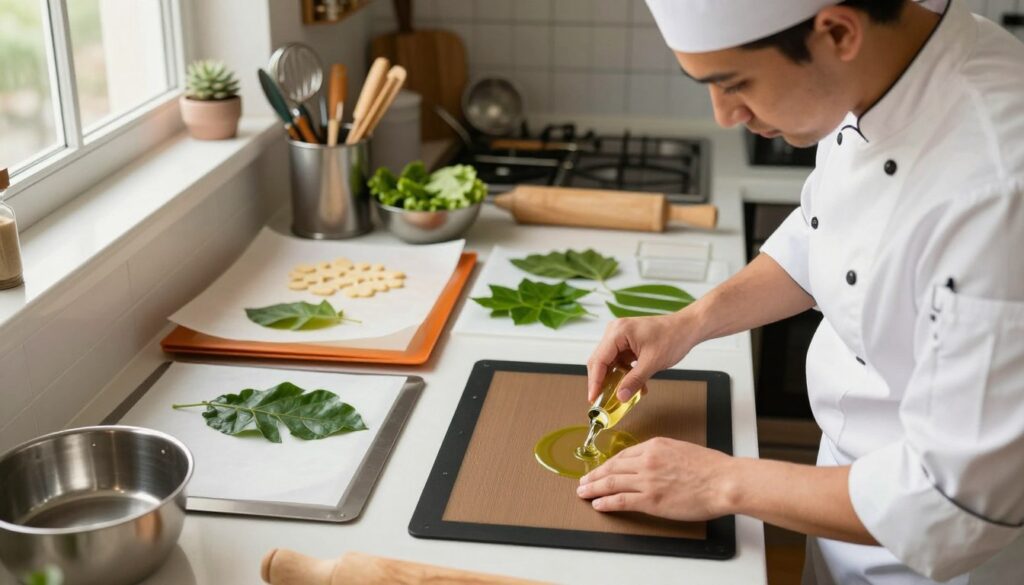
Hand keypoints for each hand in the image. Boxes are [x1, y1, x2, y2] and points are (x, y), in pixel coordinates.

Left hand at [576, 437, 734, 520]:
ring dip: (593, 488)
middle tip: (583, 481)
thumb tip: (650, 462)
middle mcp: (647, 460)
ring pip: (611, 483)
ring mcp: (647, 480)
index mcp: (654, 445)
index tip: (600, 469)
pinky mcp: (650, 499)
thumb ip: (661, 454)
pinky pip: (621, 500)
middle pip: (612, 468)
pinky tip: (598, 504)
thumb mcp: (681, 449)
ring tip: (584, 493)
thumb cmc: (710, 468)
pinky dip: (606, 502)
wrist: (723, 481)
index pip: (623, 455)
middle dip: (594, 475)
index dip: (607, 465)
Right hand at [586, 312, 698, 401]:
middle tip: (601, 401)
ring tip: (620, 395)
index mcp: (617, 332)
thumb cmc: (673, 337)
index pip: (599, 360)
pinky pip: (619, 362)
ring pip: (609, 363)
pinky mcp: (627, 343)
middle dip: (601, 382)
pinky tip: (634, 386)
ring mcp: (620, 337)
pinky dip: (624, 375)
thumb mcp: (652, 362)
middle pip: (599, 361)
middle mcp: (615, 332)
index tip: (593, 399)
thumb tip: (620, 397)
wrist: (687, 328)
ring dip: (615, 379)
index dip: (594, 381)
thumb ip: (634, 380)